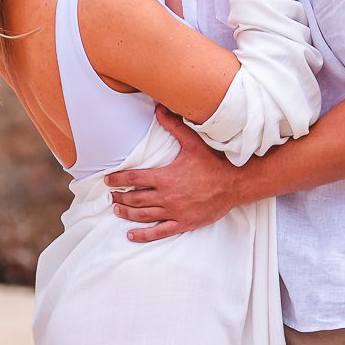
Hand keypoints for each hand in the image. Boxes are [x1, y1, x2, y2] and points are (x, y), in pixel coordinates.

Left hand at [105, 107, 238, 240]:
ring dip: (127, 213)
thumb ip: (174, 126)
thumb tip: (159, 109)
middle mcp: (167, 196)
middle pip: (135, 198)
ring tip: (117, 210)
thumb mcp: (193, 142)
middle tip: (112, 197)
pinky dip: (143, 235)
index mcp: (166, 177)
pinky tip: (131, 235)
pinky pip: (159, 232)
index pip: (133, 179)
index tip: (108, 180)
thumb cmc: (214, 163)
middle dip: (120, 198)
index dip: (118, 179)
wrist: (235, 184)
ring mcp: (174, 211)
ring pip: (143, 215)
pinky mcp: (183, 223)